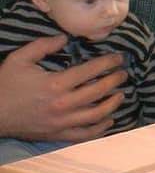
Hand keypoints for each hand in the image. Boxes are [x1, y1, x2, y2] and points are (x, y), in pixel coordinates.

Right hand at [0, 35, 127, 140]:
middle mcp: (63, 104)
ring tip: (121, 94)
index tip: (119, 58)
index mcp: (56, 84)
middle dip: (115, 80)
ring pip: (97, 114)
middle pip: (98, 91)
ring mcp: (62, 122)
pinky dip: (100, 129)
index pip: (90, 71)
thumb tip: (64, 37)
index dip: (108, 62)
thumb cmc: (5, 85)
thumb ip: (43, 46)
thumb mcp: (19, 59)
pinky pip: (85, 135)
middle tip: (123, 74)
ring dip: (113, 104)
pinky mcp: (58, 135)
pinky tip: (109, 120)